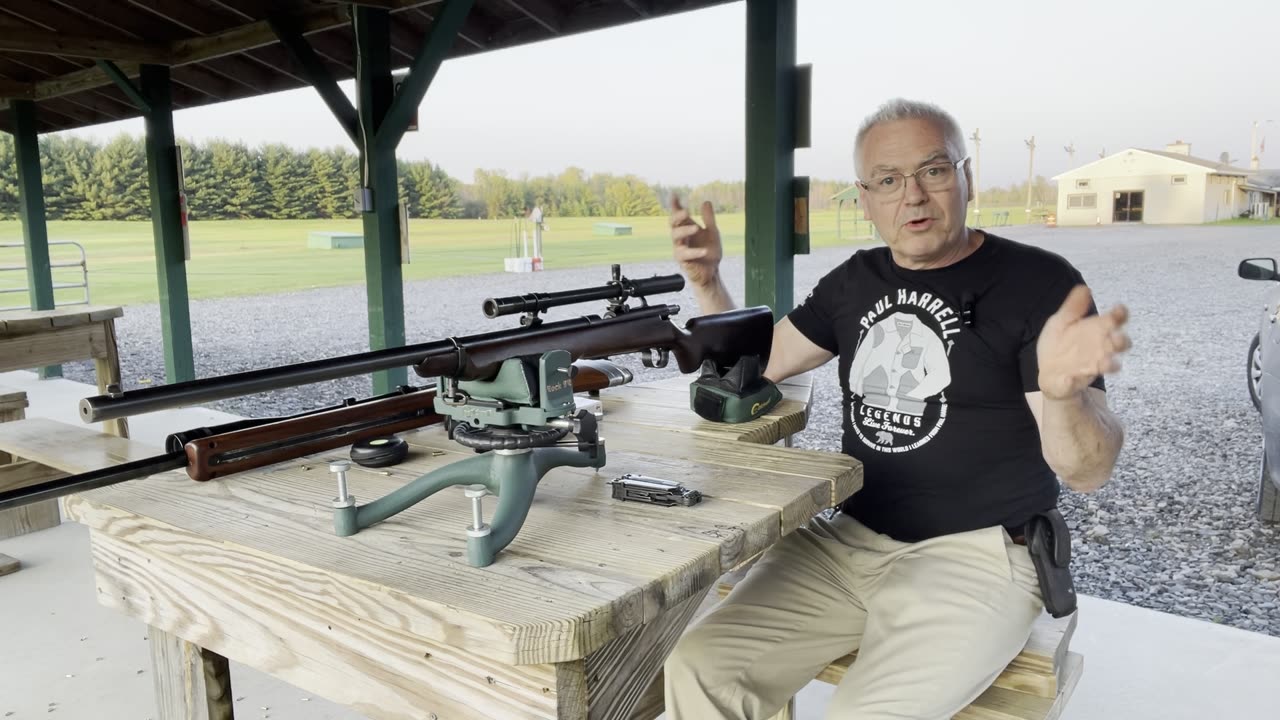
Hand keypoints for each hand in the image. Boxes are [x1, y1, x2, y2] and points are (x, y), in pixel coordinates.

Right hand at [670, 193, 722, 287]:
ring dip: (685, 231)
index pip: (678, 214)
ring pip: (676, 237)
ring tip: (696, 228)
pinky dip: (695, 252)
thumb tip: (706, 202)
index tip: (674, 194)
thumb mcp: (712, 232)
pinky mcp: (683, 260)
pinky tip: (704, 251)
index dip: (675, 205)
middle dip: (677, 216)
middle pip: (673, 223)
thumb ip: (709, 219)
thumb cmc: (709, 252)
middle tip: (685, 212)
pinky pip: (685, 254)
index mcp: (687, 228)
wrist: (711, 272)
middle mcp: (681, 237)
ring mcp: (680, 248)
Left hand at [1036, 285, 1131, 400]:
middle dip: (1120, 341)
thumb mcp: (1060, 322)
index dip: (1120, 315)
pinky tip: (1070, 378)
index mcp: (1097, 330)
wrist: (1048, 371)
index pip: (1114, 321)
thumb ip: (1072, 308)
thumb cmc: (1060, 344)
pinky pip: (1077, 381)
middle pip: (1119, 344)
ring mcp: (1091, 365)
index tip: (1120, 310)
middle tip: (1117, 338)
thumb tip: (1084, 288)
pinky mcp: (1077, 380)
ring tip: (1106, 363)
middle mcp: (1100, 348)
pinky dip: (1074, 381)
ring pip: (1108, 365)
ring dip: (1109, 364)